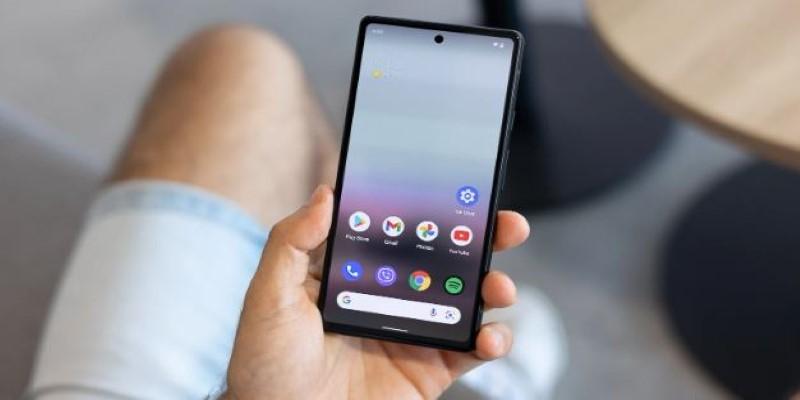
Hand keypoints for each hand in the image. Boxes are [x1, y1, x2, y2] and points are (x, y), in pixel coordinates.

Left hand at [225, 185, 529, 398]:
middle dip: (484, 239)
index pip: (402, 230)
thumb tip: (325, 193)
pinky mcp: (429, 369)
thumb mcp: (269, 295)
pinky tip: (490, 336)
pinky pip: (471, 350)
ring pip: (468, 300)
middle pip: (446, 259)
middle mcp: (391, 297)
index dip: (434, 209)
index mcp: (357, 272)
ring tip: (498, 286)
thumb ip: (291, 241)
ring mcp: (414, 332)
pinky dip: (493, 340)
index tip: (461, 188)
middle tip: (507, 226)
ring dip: (495, 286)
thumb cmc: (265, 363)